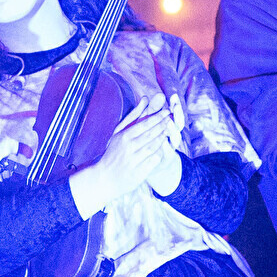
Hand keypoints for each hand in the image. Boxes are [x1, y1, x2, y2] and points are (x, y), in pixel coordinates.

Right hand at [73, 95, 181, 212]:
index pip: (145, 124)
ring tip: (169, 131)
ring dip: (163, 138)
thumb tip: (145, 98)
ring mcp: (135, 160)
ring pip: (154, 146)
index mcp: (124, 137)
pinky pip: (154, 160)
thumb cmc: (112, 153)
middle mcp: (129, 148)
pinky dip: (160, 152)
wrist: (105, 178)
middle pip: (151, 134)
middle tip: (172, 119)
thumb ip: (133, 116)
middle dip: (163, 125)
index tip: (167, 112)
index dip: (158, 117)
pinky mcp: (139, 172)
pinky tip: (165, 147)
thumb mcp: (118, 133)